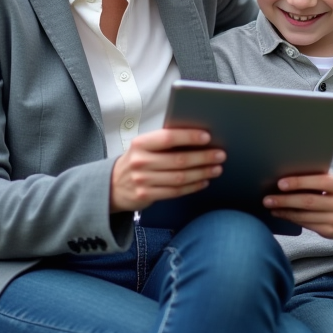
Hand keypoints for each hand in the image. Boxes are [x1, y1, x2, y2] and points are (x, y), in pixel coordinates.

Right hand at [110, 129, 224, 211]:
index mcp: (141, 143)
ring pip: (179, 177)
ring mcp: (142, 180)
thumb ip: (164, 142)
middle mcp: (140, 161)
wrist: (112, 185)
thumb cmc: (137, 160)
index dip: (189, 137)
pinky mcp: (146, 196)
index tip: (207, 137)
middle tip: (220, 155)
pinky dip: (192, 187)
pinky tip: (204, 181)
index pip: (168, 138)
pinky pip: (175, 191)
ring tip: (216, 168)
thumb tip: (198, 139)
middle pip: (178, 160)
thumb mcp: (144, 147)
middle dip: (203, 157)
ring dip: (202, 173)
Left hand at [264, 173, 332, 239]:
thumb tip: (285, 177)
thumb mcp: (332, 184)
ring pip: (304, 216)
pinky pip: (305, 225)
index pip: (319, 182)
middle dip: (285, 200)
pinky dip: (290, 218)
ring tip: (270, 206)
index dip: (299, 182)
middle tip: (267, 199)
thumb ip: (316, 179)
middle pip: (308, 202)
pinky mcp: (329, 231)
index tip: (280, 183)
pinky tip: (280, 214)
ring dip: (284, 211)